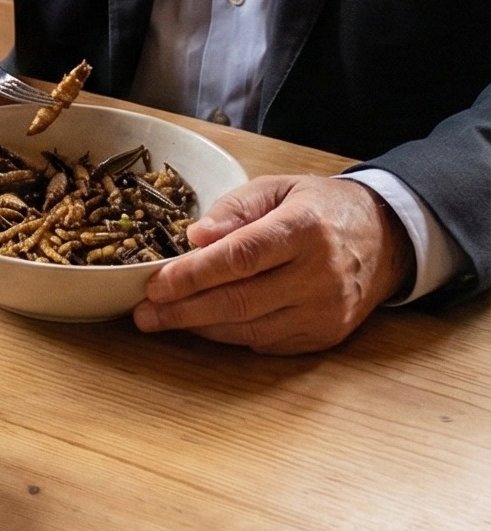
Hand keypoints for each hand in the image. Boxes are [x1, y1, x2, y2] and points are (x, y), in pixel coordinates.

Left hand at [133, 174, 413, 354]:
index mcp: (305, 229)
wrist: (385, 238)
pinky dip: (230, 335)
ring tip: (162, 319)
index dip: (193, 274)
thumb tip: (195, 237)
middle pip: (240, 300)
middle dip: (184, 309)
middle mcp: (320, 275)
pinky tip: (203, 324)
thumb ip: (235, 208)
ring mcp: (325, 311)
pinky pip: (266, 342)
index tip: (155, 284)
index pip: (241, 257)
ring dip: (200, 326)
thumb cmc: (321, 208)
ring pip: (250, 328)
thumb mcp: (279, 188)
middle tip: (144, 313)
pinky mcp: (326, 336)